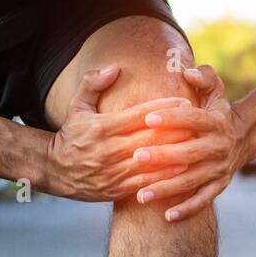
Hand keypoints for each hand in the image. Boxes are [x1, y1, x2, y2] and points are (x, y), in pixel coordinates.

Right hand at [41, 65, 192, 201]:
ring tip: (196, 147)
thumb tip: (114, 67)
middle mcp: (108, 151)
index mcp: (101, 128)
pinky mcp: (116, 189)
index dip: (163, 109)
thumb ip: (93, 83)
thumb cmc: (71, 135)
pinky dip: (164, 178)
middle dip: (176, 132)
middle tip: (200, 125)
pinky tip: (182, 171)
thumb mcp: (77, 106)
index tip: (185, 103)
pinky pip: (144, 184)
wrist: (55, 171)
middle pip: (149, 140)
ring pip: (150, 163)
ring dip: (175, 156)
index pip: (138, 116)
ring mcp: (113, 172)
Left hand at [131, 64, 252, 221]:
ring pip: (191, 180)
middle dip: (163, 155)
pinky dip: (186, 209)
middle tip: (136, 157)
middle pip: (189, 152)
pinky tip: (166, 216)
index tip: (146, 118)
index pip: (192, 119)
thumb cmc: (216, 111)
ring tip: (140, 195)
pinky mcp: (218, 186)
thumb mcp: (216, 89)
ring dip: (166, 188)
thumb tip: (188, 72)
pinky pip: (202, 200)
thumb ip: (203, 77)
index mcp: (216, 122)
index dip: (170, 118)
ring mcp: (219, 169)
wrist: (242, 137)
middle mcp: (219, 147)